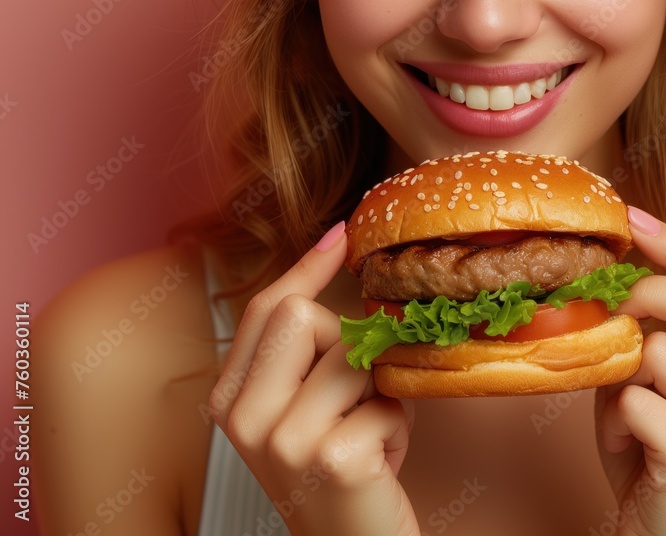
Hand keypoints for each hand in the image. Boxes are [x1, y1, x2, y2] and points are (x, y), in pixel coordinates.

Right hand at [208, 222, 420, 535]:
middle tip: (353, 399)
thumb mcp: (309, 404)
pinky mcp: (330, 457)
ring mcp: (283, 440)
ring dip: (379, 393)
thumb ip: (312, 348)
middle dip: (347, 346)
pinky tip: (380, 463)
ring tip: (369, 435)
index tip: (342, 234)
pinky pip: (386, 401)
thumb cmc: (339, 469)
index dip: (307, 268)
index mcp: (230, 399)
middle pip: (303, 317)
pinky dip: (398, 428)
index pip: (266, 309)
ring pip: (353, 356)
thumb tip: (340, 244)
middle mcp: (244, 418)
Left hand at [593, 206, 665, 535]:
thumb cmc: (648, 446)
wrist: (659, 530)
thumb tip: (602, 268)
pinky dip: (615, 419)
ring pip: (658, 351)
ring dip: (621, 375)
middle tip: (608, 302)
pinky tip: (628, 445)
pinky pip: (637, 402)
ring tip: (623, 410)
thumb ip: (639, 329)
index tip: (630, 215)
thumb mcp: (646, 377)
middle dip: (647, 289)